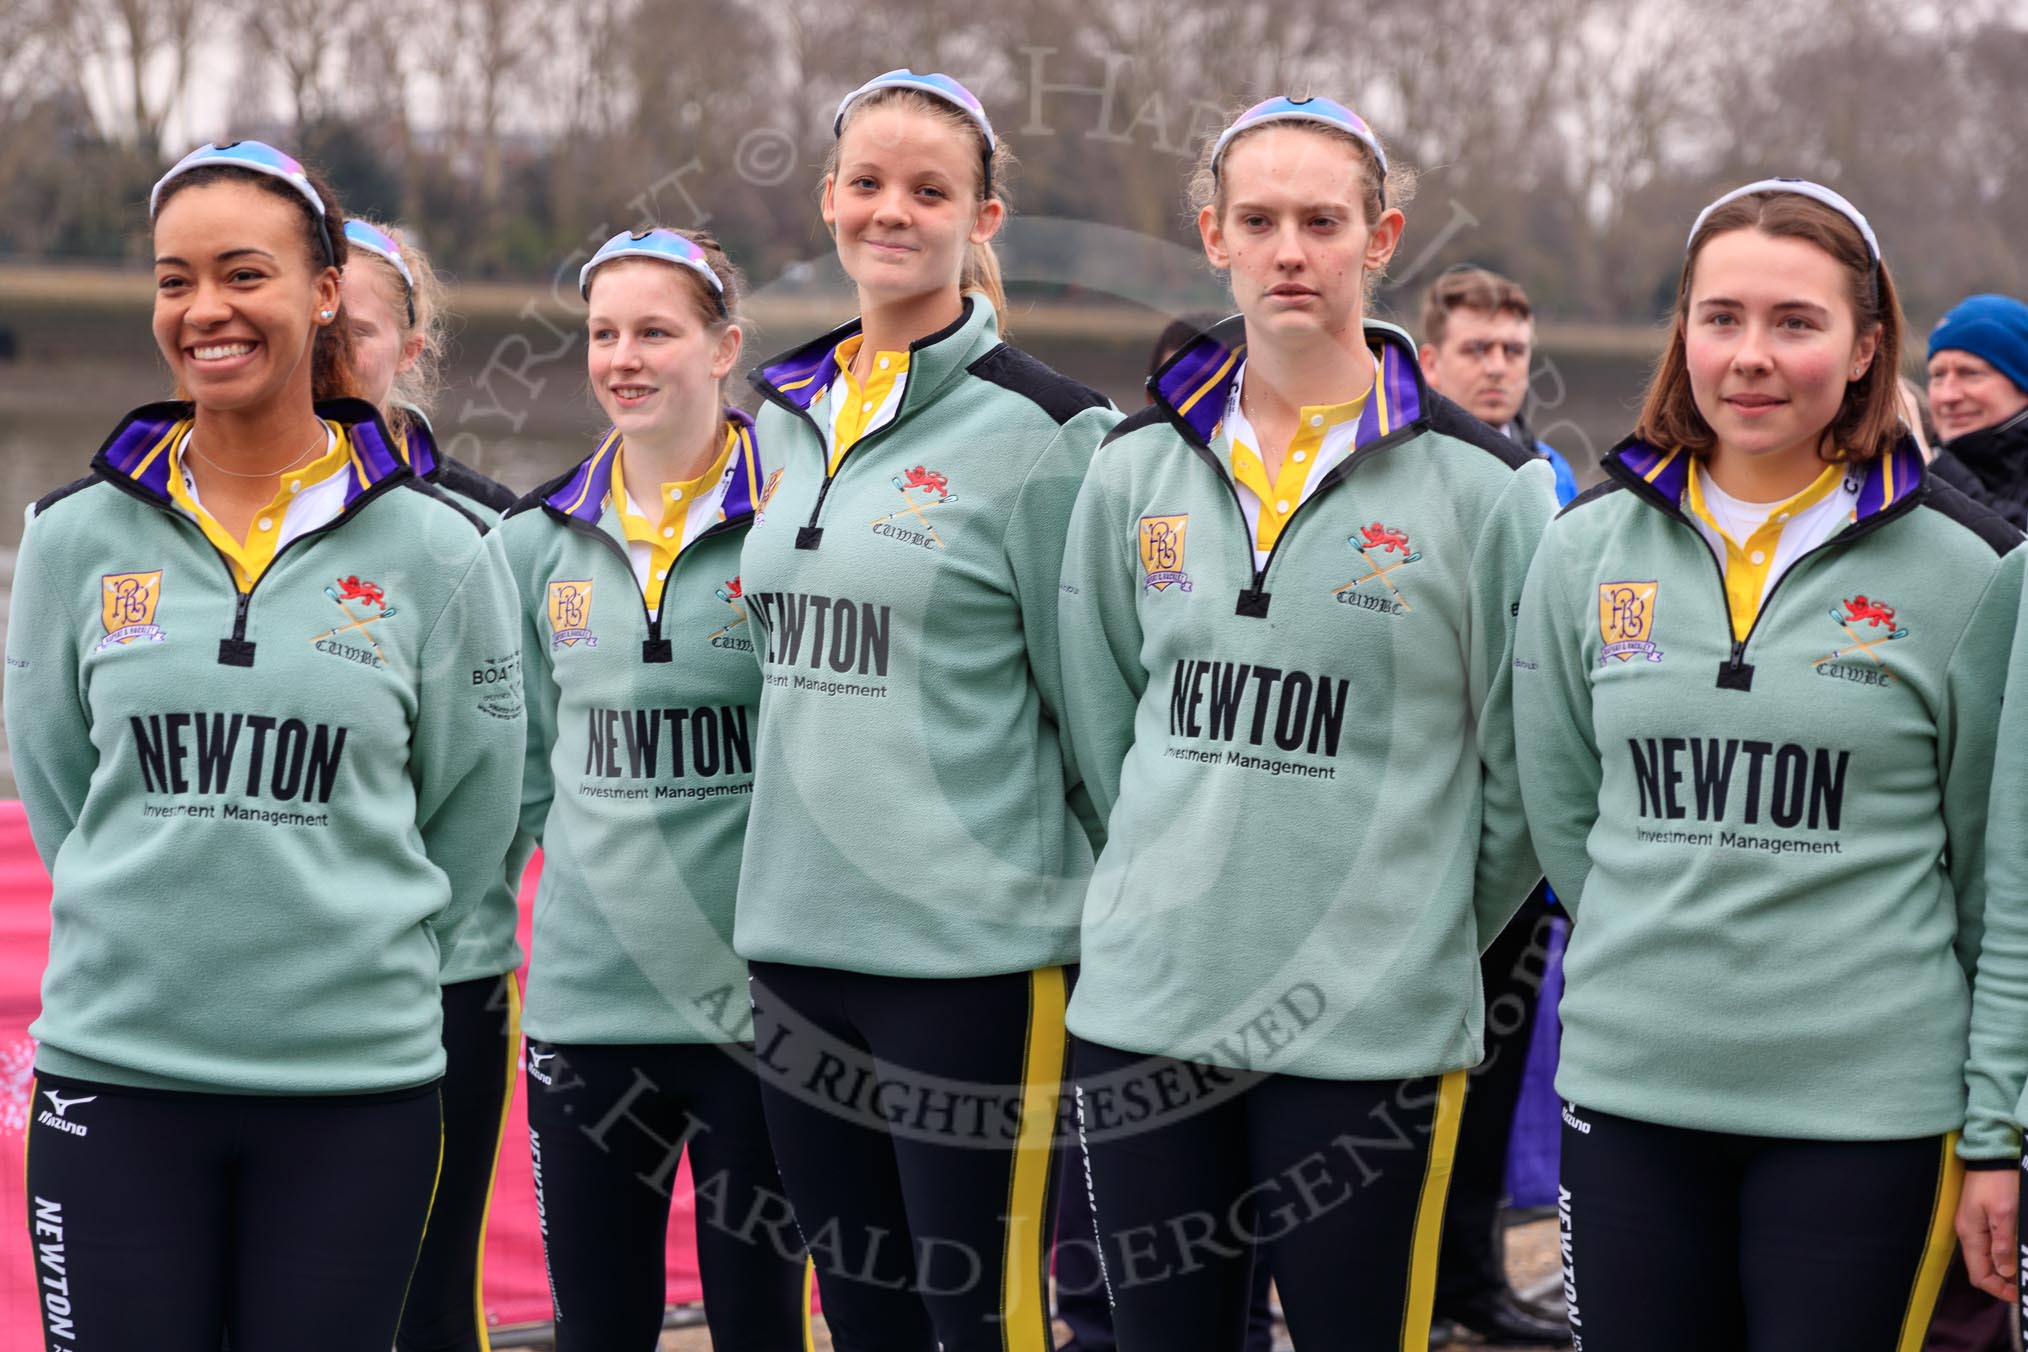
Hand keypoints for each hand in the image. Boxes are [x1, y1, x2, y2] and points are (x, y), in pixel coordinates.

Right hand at [1956, 1166, 2020, 1300]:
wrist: (1990, 1155)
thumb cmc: (1997, 1182)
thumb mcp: (2004, 1214)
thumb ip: (2002, 1244)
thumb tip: (2004, 1272)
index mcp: (1970, 1234)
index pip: (1979, 1275)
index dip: (1998, 1290)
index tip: (2020, 1293)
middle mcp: (1967, 1233)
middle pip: (1982, 1269)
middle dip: (2003, 1282)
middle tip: (2024, 1283)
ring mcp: (1972, 1226)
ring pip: (1986, 1259)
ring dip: (2004, 1269)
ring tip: (2023, 1270)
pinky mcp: (1979, 1219)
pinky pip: (1989, 1246)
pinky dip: (2003, 1256)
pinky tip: (2015, 1253)